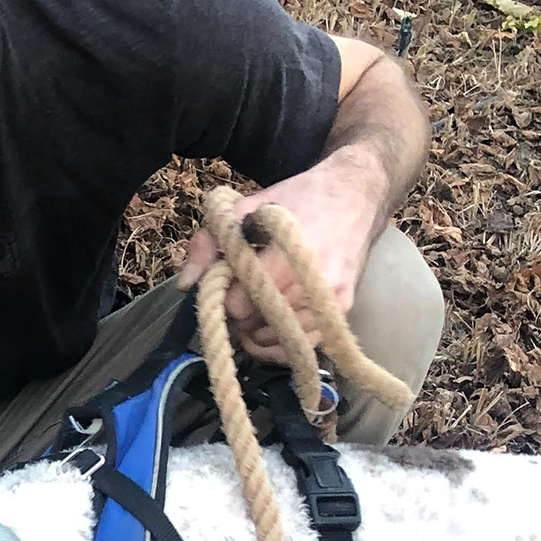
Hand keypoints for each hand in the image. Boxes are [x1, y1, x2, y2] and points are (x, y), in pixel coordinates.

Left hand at [177, 154, 381, 363]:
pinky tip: (272, 330)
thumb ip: (208, 243)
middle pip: (256, 325)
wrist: (354, 195)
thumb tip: (186, 284)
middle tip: (242, 297)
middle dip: (241, 316)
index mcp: (282, 254)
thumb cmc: (295, 200)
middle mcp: (309, 281)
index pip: (238, 305)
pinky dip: (283, 345)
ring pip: (278, 340)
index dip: (225, 298)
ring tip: (258, 309)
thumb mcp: (244, 208)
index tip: (228, 285)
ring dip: (261, 332)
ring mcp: (328, 299)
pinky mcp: (342, 309)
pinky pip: (304, 346)